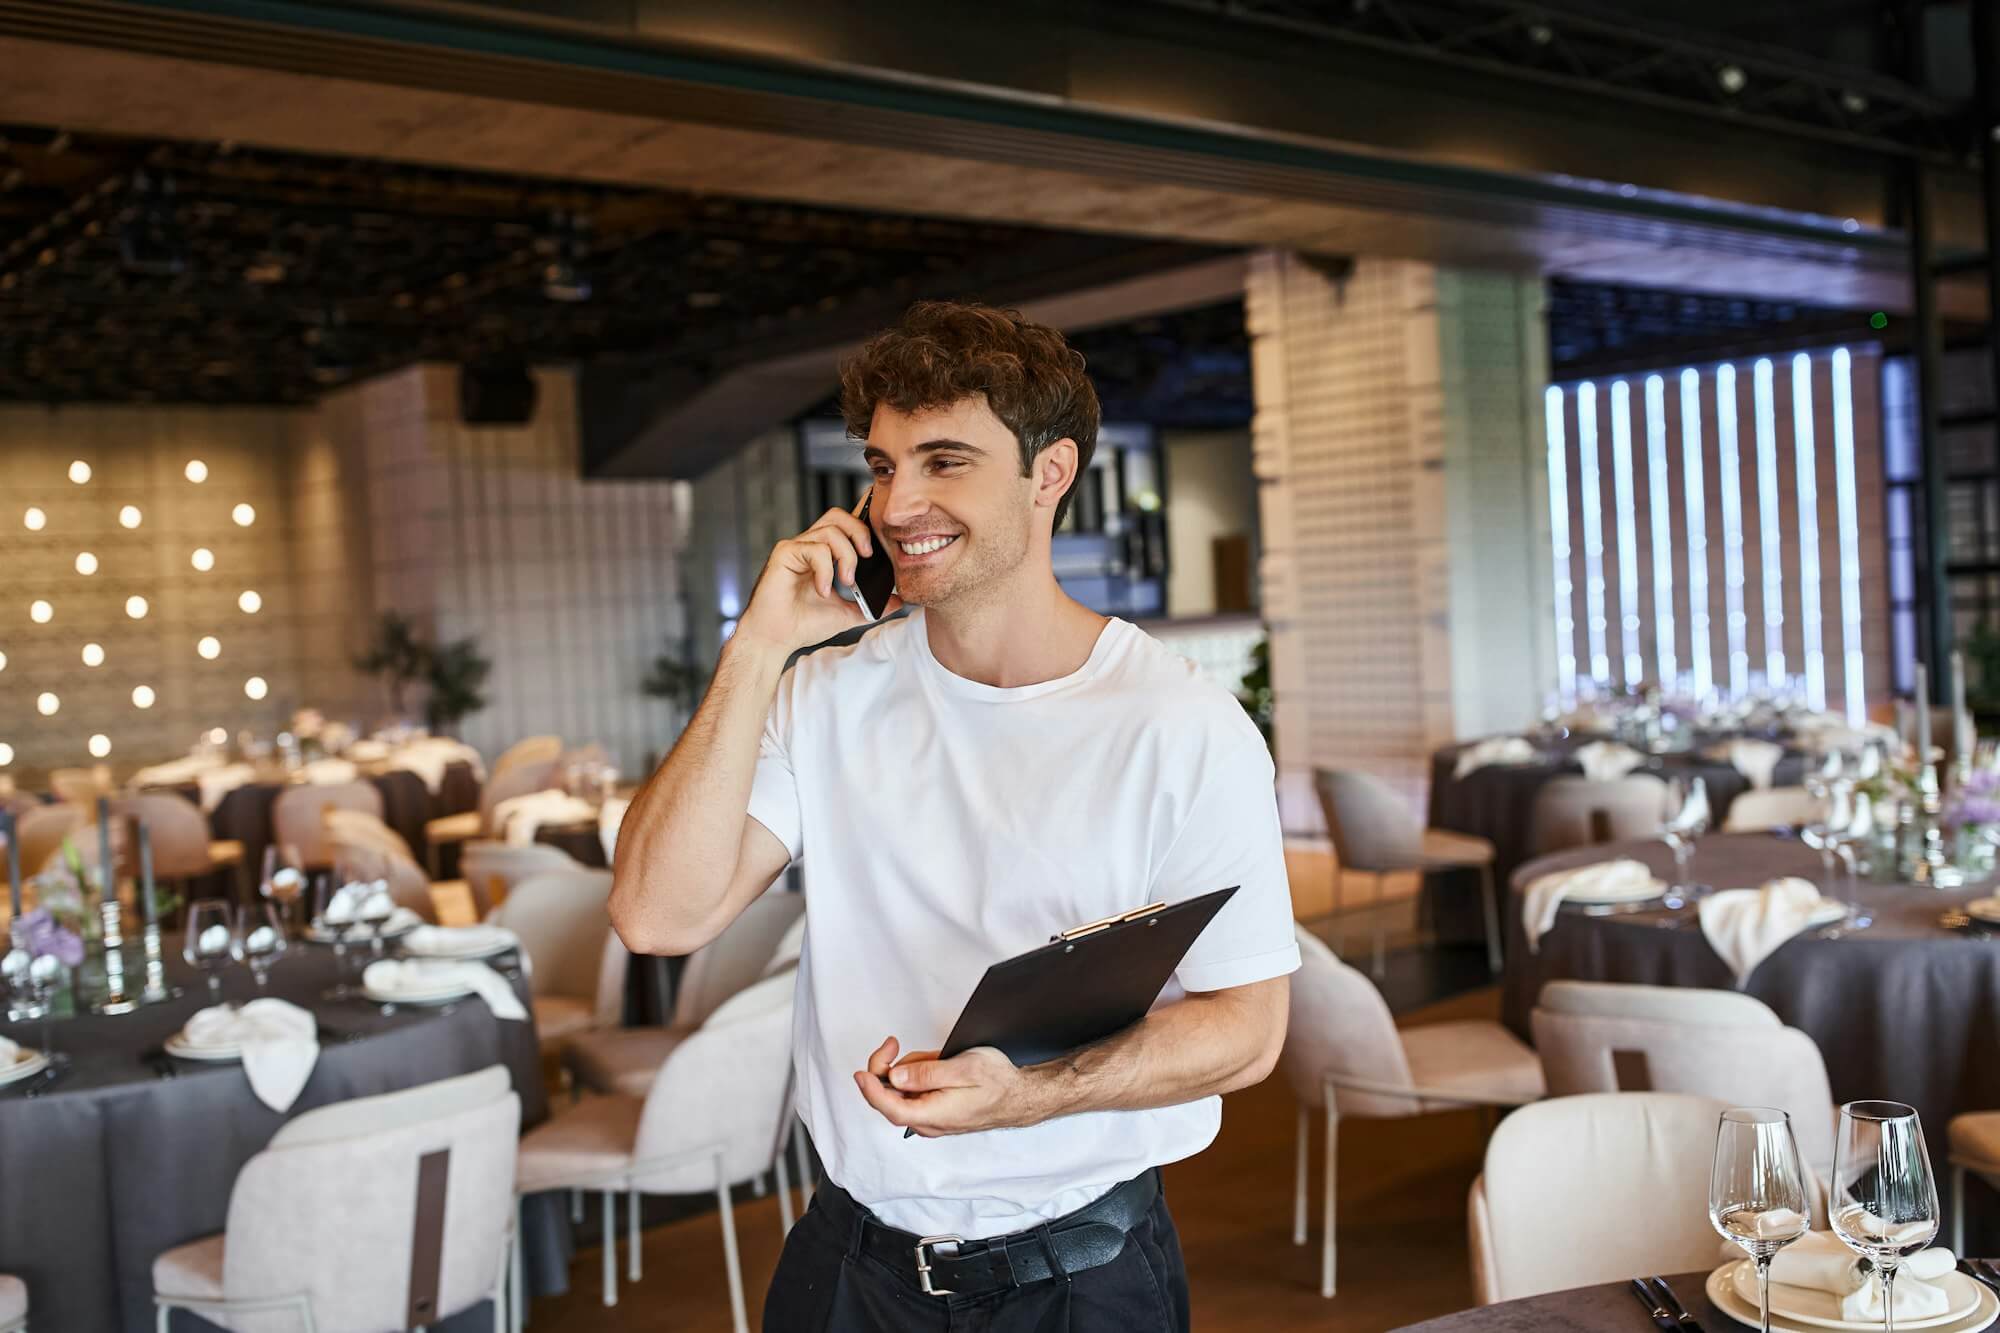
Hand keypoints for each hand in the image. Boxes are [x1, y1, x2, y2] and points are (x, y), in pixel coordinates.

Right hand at [733, 498, 904, 654]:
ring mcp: (795, 547)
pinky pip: (814, 548)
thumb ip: (872, 606)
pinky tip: (823, 590)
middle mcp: (809, 545)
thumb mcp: (847, 614)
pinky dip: (825, 569)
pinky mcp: (784, 553)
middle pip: (838, 516)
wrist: (774, 639)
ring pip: (830, 529)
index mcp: (823, 554)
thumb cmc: (803, 624)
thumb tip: (899, 600)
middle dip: (860, 532)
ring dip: (846, 556)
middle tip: (868, 558)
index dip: (864, 523)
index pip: (846, 525)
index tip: (881, 543)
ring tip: (847, 583)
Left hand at [853, 1036, 1043, 1137]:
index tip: (860, 1072)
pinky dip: (917, 1075)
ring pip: (900, 1091)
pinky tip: (936, 1067)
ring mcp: (929, 1118)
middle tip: (894, 1044)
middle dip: (888, 1068)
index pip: (888, 1106)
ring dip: (908, 1069)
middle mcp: (926, 1121)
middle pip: (889, 1097)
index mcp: (931, 1114)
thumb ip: (927, 1074)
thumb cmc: (998, 1084)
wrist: (1019, 1096)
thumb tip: (896, 1077)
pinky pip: (913, 1092)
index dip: (870, 1088)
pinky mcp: (932, 1111)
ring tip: (934, 1059)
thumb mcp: (964, 1069)